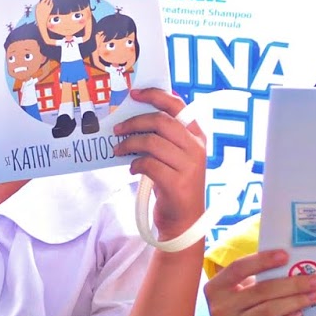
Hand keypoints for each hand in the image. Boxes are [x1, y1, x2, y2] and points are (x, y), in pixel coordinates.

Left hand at [112, 88, 206, 241]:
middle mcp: (196, 148)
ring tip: (119, 150)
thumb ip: (164, 137)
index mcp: (197, 135)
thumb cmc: (175, 183)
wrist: (184, 221)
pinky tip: (132, 169)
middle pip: (161, 122)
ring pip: (152, 142)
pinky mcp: (177, 184)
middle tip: (117, 129)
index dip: (155, 96)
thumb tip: (133, 118)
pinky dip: (135, 164)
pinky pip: (148, 164)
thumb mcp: (176, 156)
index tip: (134, 94)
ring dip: (129, 144)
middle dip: (134, 122)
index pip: (177, 106)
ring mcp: (189, 166)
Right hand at [204, 250, 315, 315]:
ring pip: (269, 310)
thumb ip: (256, 281)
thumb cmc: (243, 313)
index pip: (238, 268)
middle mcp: (218, 308)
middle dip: (292, 284)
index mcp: (215, 288)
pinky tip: (300, 314)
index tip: (286, 255)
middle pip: (261, 290)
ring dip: (295, 301)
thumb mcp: (240, 295)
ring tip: (314, 296)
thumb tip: (293, 267)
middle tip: (315, 280)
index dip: (262, 260)